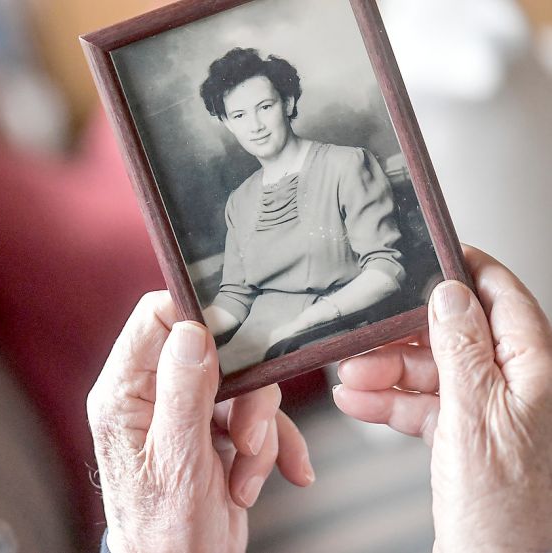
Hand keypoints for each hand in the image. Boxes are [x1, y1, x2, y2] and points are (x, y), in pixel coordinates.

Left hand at [88, 292, 314, 552]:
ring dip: (259, 435)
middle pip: (213, 353)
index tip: (236, 343)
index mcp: (124, 394)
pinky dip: (271, 450)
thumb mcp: (176, 460)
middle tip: (249, 437)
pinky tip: (273, 479)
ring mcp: (184, 416)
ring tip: (246, 477)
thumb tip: (192, 331)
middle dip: (245, 398)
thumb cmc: (164, 533)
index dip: (199, 319)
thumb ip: (183, 392)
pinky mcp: (213, 435)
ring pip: (241, 388)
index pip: (156, 319)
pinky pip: (254, 420)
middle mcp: (151, 398)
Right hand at [333, 246, 551, 551]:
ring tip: (353, 378)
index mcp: (537, 371)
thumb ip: (462, 349)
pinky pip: (426, 406)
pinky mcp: (468, 440)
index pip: (504, 298)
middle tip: (366, 338)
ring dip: (389, 372)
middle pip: (456, 336)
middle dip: (405, 337)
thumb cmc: (504, 509)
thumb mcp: (474, 415)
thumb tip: (450, 293)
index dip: (466, 271)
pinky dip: (392, 403)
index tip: (433, 252)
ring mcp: (493, 415)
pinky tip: (363, 402)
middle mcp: (519, 388)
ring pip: (435, 372)